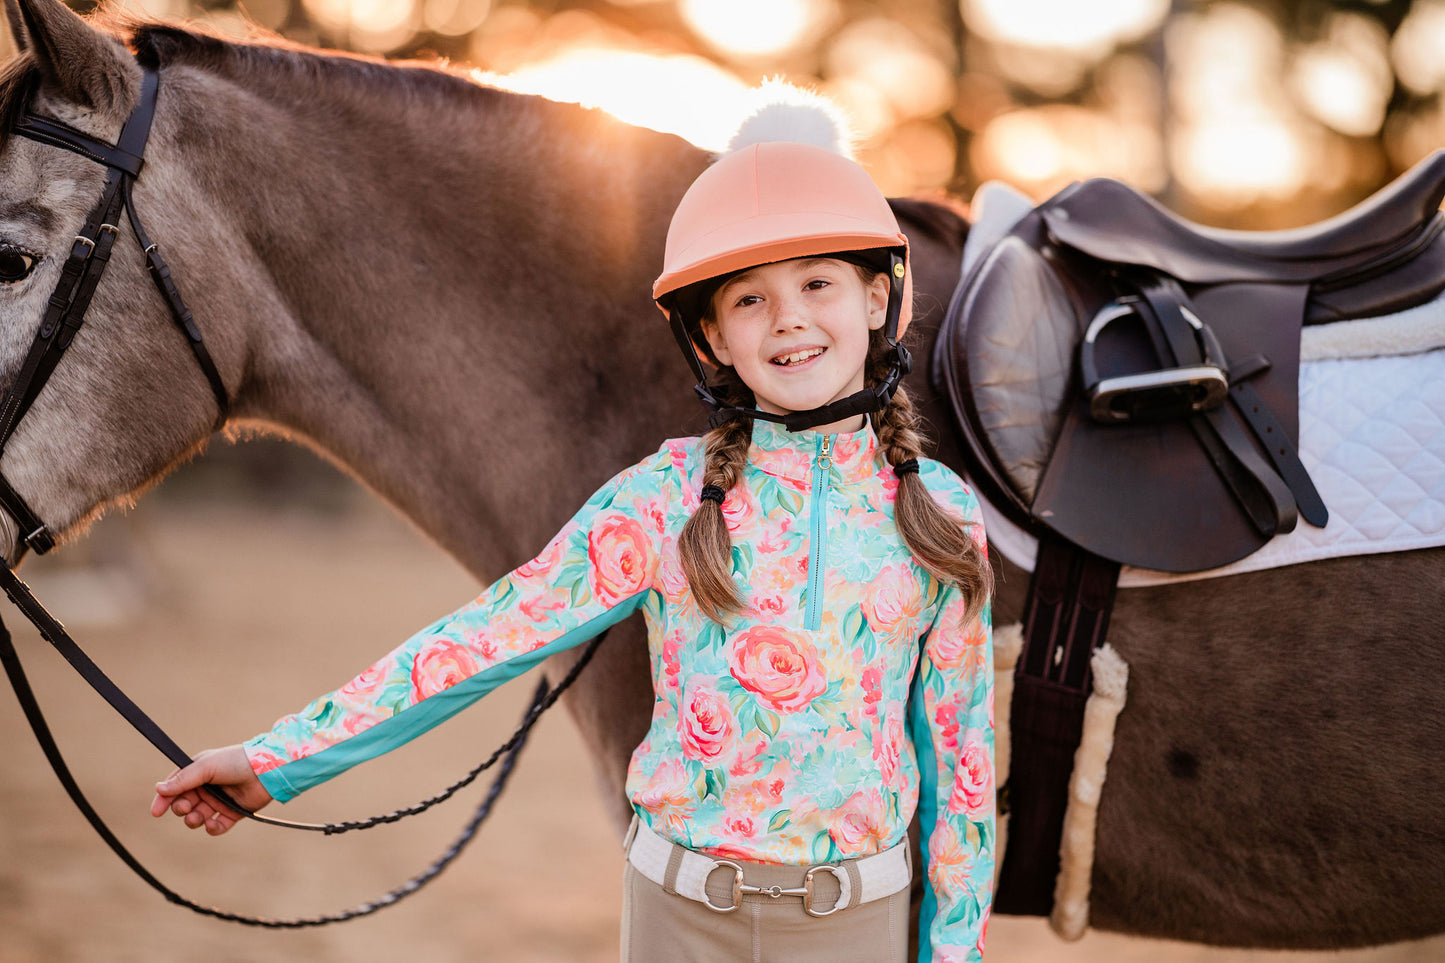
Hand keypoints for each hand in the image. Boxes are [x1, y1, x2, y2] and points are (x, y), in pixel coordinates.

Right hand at [150, 745, 272, 835]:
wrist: (266, 770)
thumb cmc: (236, 761)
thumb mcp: (206, 766)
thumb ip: (183, 779)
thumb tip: (159, 789)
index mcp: (199, 772)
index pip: (175, 787)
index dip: (164, 799)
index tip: (156, 812)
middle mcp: (207, 787)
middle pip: (183, 804)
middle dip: (181, 808)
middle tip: (187, 806)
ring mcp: (219, 801)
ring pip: (197, 817)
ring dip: (193, 820)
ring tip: (198, 817)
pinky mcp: (232, 813)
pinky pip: (216, 826)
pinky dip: (211, 828)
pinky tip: (212, 824)